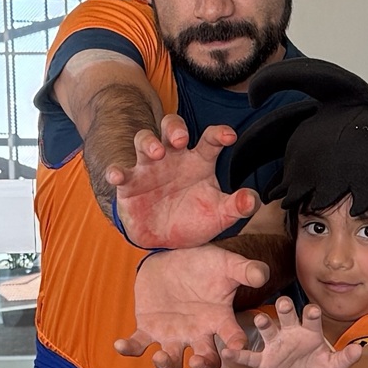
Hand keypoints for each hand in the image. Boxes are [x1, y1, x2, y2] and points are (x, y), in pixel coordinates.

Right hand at [109, 115, 259, 248]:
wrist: (166, 241)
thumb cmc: (194, 219)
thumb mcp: (219, 215)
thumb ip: (236, 206)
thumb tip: (252, 200)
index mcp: (199, 161)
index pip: (209, 139)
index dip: (219, 133)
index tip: (228, 136)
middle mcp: (173, 157)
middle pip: (171, 127)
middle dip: (175, 128)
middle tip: (181, 140)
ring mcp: (149, 168)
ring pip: (144, 140)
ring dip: (149, 142)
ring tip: (156, 153)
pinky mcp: (129, 184)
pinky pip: (121, 171)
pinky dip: (116, 170)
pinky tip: (117, 175)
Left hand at [118, 246, 265, 367]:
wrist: (173, 256)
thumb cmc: (204, 263)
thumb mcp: (226, 263)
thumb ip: (246, 270)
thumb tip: (262, 275)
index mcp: (219, 321)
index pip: (233, 339)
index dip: (237, 347)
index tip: (237, 347)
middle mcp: (197, 334)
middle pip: (205, 360)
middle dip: (202, 366)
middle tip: (197, 362)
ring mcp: (172, 335)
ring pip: (171, 360)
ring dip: (166, 364)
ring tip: (160, 357)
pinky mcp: (149, 329)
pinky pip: (138, 345)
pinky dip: (129, 348)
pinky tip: (120, 345)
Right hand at [221, 298, 365, 367]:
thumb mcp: (334, 367)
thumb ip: (346, 358)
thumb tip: (359, 350)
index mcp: (310, 332)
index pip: (311, 316)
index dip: (312, 313)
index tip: (312, 311)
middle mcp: (291, 333)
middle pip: (287, 314)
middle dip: (285, 307)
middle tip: (284, 304)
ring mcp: (275, 345)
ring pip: (267, 328)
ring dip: (263, 323)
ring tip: (260, 320)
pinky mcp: (264, 360)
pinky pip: (249, 356)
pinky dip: (238, 354)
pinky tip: (228, 351)